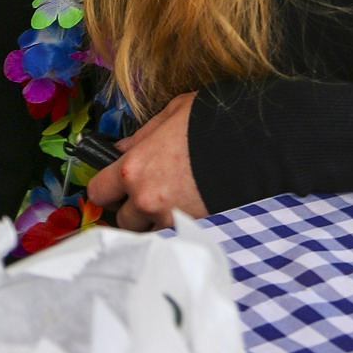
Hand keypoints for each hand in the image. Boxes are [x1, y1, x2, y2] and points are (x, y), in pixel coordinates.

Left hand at [86, 92, 206, 230]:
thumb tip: (122, 149)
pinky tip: (189, 214)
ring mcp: (169, 220)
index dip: (106, 189)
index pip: (99, 192)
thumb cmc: (211, 122)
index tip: (113, 186)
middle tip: (150, 193)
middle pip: (122, 220)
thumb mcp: (172, 113)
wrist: (254, 144)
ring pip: (147, 234)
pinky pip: (173, 238)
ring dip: (154, 223)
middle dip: (132, 208)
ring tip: (173, 204)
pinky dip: (177, 230)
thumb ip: (142, 136)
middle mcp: (146, 199)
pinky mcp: (193, 232)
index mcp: (134, 168)